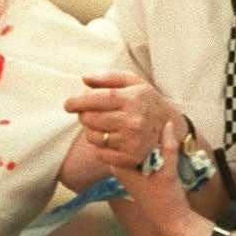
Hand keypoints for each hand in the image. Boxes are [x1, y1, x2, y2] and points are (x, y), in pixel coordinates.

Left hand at [64, 71, 179, 170]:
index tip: (68, 104)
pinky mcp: (130, 158)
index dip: (77, 101)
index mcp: (133, 99)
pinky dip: (100, 146)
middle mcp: (134, 121)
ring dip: (91, 130)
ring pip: (93, 137)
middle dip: (84, 115)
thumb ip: (108, 77)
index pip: (96, 99)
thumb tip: (84, 78)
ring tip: (103, 125)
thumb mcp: (133, 82)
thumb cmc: (145, 101)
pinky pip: (100, 153)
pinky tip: (111, 138)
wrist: (168, 125)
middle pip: (90, 119)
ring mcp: (132, 142)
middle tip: (89, 113)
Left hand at [110, 121, 204, 235]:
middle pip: (118, 139)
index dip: (121, 121)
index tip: (134, 111)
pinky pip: (132, 153)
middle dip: (127, 126)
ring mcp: (124, 170)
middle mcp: (118, 167)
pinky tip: (152, 136)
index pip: (113, 136)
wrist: (169, 219)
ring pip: (125, 145)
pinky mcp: (132, 174)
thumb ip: (168, 147)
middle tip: (141, 111)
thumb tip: (167, 123)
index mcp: (121, 165)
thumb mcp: (169, 171)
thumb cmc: (167, 198)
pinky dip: (139, 144)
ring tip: (147, 121)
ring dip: (134, 135)